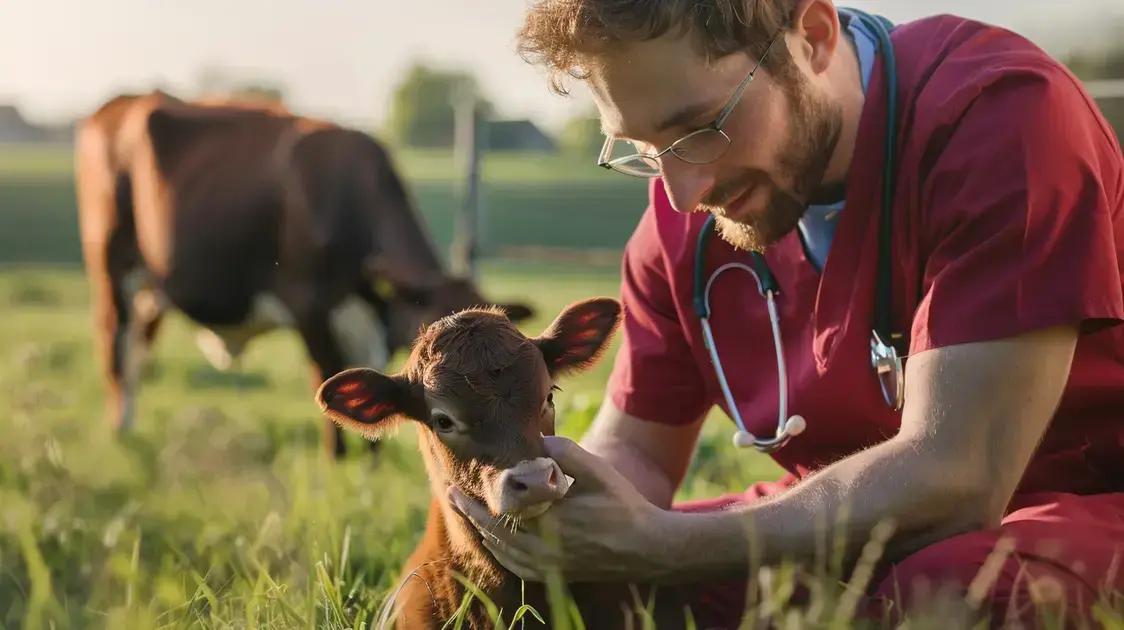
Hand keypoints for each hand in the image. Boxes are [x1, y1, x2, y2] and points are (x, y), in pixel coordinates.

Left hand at [448, 435, 681, 582]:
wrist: (648, 548)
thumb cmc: (623, 506)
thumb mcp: (598, 472)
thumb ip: (566, 453)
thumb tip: (538, 439)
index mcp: (548, 520)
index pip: (500, 508)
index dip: (477, 498)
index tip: (458, 484)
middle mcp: (542, 548)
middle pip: (494, 530)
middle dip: (471, 512)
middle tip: (450, 495)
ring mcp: (548, 566)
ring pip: (502, 550)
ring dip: (482, 530)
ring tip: (468, 513)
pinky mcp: (556, 575)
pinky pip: (516, 567)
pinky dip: (500, 553)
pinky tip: (494, 542)